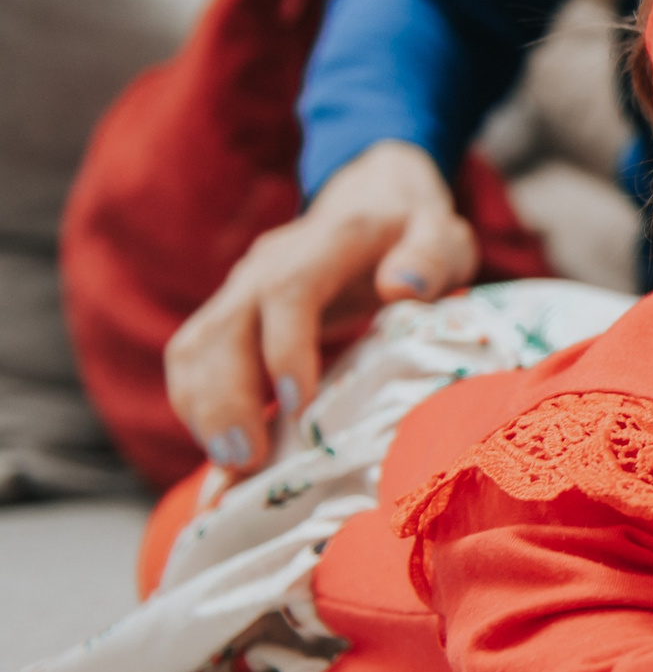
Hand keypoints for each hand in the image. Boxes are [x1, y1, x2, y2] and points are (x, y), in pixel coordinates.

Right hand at [164, 140, 474, 473]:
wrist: (370, 200)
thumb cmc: (412, 229)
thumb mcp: (440, 231)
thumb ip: (430, 253)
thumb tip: (403, 287)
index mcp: (324, 243)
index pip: (288, 290)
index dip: (283, 345)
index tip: (294, 403)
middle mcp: (267, 266)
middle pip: (224, 327)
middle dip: (226, 396)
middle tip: (245, 459)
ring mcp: (240, 292)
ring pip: (195, 348)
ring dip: (203, 410)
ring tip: (228, 471)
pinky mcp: (228, 319)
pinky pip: (193, 363)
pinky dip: (197, 410)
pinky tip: (219, 460)